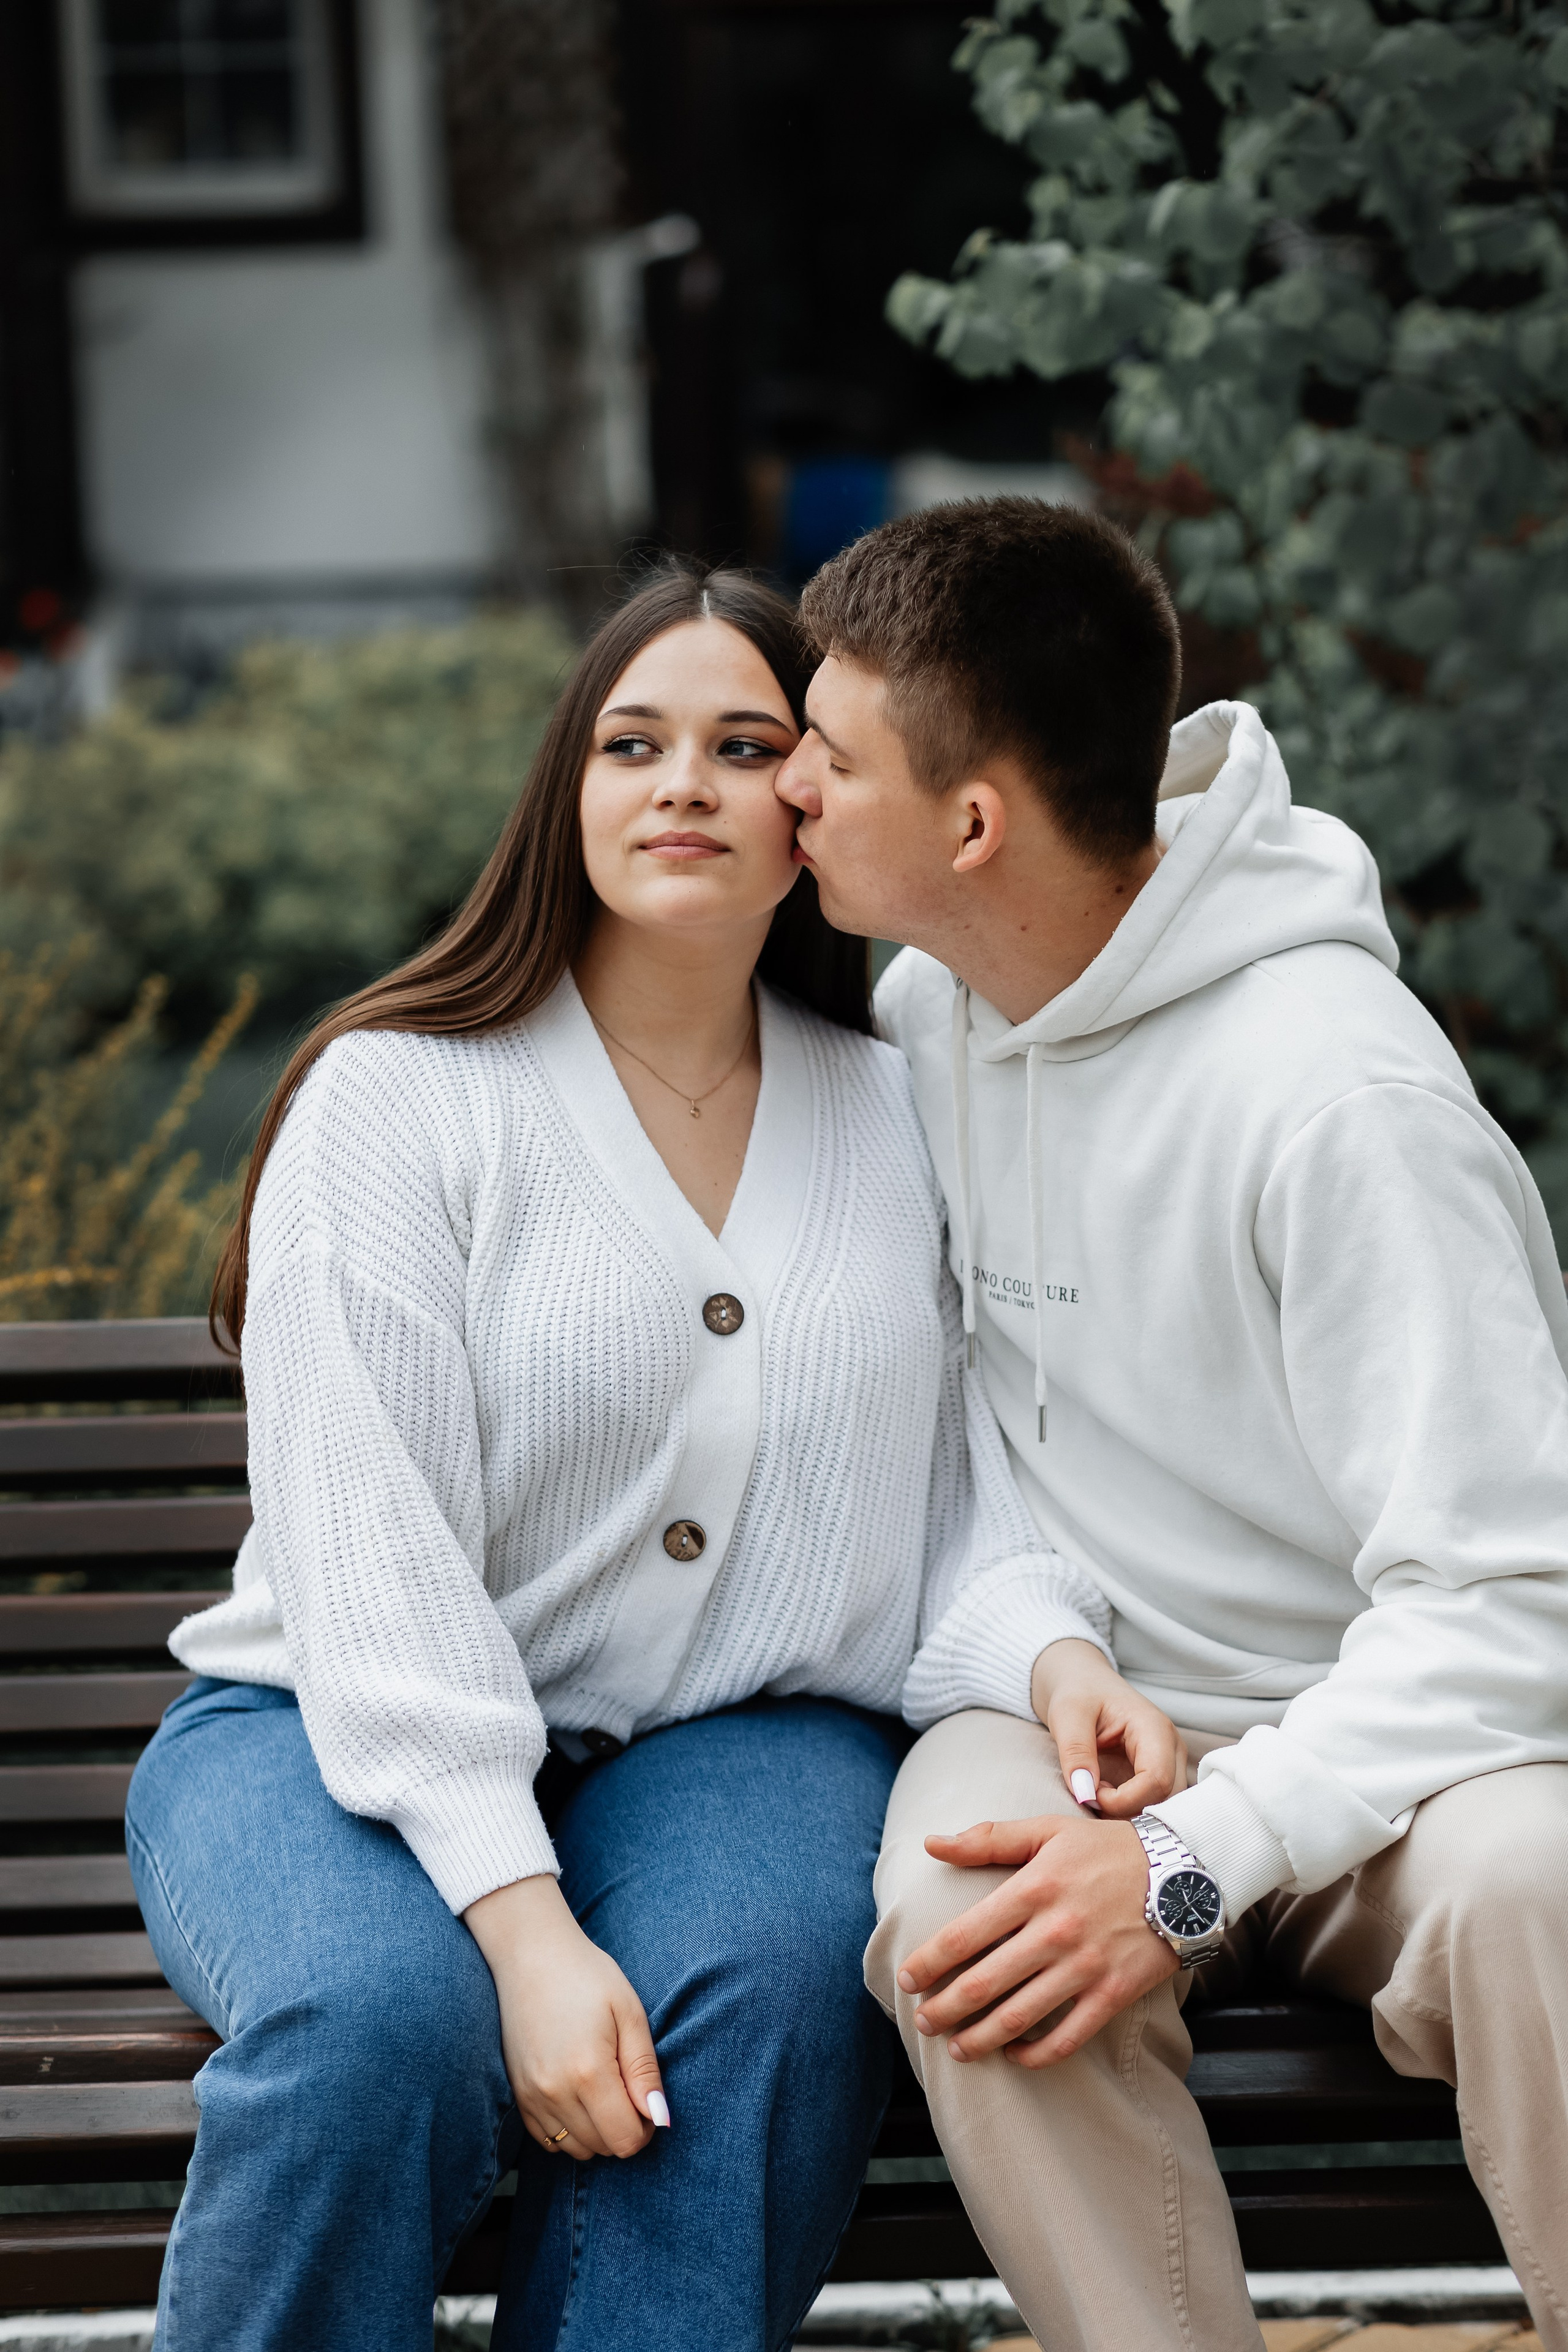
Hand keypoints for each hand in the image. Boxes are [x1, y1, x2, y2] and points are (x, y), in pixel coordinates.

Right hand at [463, 1875, 666, 2159]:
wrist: (531, 1955)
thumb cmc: (587, 1976)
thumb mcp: (630, 2012)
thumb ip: (644, 2071)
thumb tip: (660, 2119)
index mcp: (588, 2073)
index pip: (625, 2140)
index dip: (645, 2128)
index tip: (645, 2098)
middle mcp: (555, 2093)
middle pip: (602, 2148)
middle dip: (623, 2129)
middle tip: (626, 2086)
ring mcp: (531, 2097)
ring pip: (575, 2149)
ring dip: (597, 2132)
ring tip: (603, 2088)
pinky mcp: (517, 2095)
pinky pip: (548, 2139)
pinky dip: (569, 2130)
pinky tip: (578, 2096)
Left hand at [897, 1812, 1177, 2067]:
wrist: (1183, 1871)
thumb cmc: (1107, 1848)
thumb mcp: (1047, 1831)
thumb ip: (988, 1838)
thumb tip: (931, 1844)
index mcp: (1033, 1889)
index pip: (964, 1935)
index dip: (929, 1962)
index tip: (906, 1978)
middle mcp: (1054, 1931)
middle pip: (983, 1984)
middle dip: (944, 2009)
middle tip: (922, 2022)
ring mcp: (1085, 1966)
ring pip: (1019, 2017)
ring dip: (980, 2039)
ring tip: (956, 2048)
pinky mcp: (1113, 1993)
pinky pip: (1067, 2037)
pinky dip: (1036, 2055)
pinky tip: (1015, 2056)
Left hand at [1031, 1639, 1186, 1817]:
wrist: (1084, 1684)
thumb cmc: (1078, 1693)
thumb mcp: (1067, 1715)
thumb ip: (1076, 1752)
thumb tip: (1084, 1795)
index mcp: (1154, 1728)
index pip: (1156, 1780)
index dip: (1123, 1800)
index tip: (1089, 1795)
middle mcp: (1171, 1748)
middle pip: (1166, 1798)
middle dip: (1128, 1811)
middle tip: (1091, 1800)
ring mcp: (1169, 1763)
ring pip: (1163, 1807)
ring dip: (1129, 1814)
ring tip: (1096, 1798)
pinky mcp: (1159, 1775)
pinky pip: (1154, 1804)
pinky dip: (1130, 1811)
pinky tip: (1104, 1802)